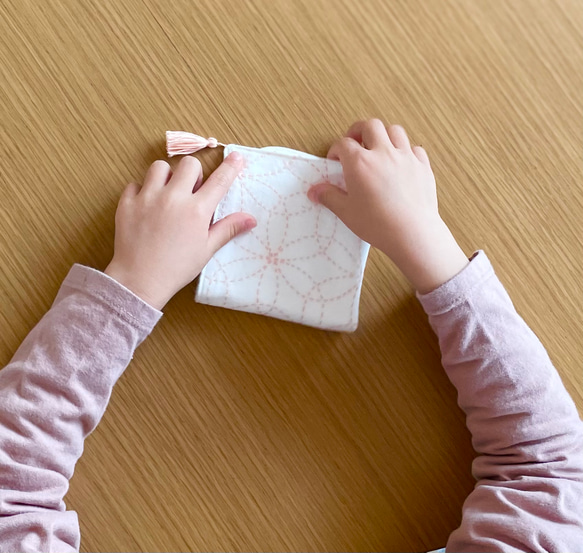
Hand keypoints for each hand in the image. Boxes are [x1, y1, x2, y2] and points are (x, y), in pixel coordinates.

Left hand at [105, 153, 255, 309]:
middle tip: (191, 191)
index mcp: (197, 210)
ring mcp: (148, 198)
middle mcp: (173, 198)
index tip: (236, 158)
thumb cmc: (177, 268)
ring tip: (167, 194)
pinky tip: (146, 206)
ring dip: (167, 176)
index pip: (219, 180)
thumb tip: (251, 218)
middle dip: (193, 174)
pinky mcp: (127, 203)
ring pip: (159, 167)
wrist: (140, 280)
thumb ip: (227, 229)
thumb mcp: (207, 249)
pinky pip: (135, 183)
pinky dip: (142, 190)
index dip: (230, 167)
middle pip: (189, 164)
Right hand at [308, 119, 467, 292]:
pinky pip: (415, 148)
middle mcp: (383, 153)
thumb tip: (315, 191)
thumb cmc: (377, 224)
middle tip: (355, 142)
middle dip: (359, 130)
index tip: (335, 161)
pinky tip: (401, 163)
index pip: (343, 144)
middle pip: (370, 126)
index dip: (336, 150)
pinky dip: (406, 151)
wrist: (412, 233)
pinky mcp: (423, 166)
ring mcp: (405, 157)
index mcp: (360, 163)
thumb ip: (329, 197)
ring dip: (384, 135)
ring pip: (394, 131)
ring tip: (379, 148)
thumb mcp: (346, 212)